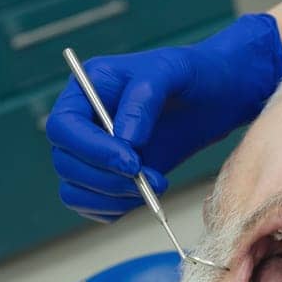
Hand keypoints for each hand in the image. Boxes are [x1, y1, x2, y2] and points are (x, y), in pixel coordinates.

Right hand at [45, 13, 281, 221]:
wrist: (217, 97)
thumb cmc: (193, 74)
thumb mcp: (171, 72)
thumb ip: (143, 99)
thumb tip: (125, 140)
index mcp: (85, 90)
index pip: (64, 128)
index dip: (91, 150)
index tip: (132, 162)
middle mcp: (82, 123)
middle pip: (66, 163)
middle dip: (106, 179)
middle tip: (152, 179)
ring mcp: (94, 153)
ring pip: (76, 190)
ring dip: (113, 198)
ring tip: (157, 185)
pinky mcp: (111, 177)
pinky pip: (94, 206)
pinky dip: (116, 209)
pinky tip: (149, 195)